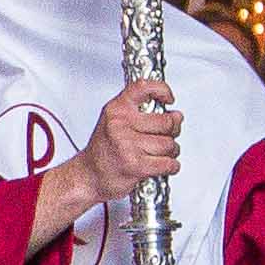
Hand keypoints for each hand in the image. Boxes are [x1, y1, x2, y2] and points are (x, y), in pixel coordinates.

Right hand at [79, 79, 181, 201]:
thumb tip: (175, 115)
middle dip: (173, 130)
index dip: (162, 90)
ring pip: (169, 144)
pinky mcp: (136, 165)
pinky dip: (171, 166)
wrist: (89, 175)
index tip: (169, 99)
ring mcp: (127, 145)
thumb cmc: (104, 150)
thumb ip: (140, 112)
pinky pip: (168, 163)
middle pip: (166, 121)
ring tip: (161, 153)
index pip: (144, 88)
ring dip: (172, 151)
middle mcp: (120, 125)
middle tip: (168, 134)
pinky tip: (164, 165)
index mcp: (116, 110)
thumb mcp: (114, 121)